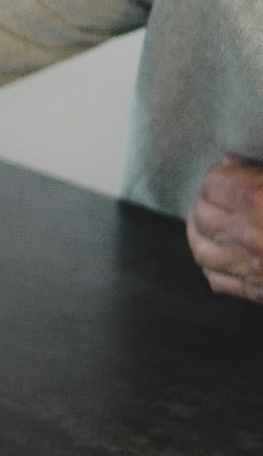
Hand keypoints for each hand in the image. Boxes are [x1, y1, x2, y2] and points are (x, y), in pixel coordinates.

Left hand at [187, 155, 262, 304]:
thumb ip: (260, 173)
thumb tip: (229, 162)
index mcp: (261, 201)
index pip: (215, 183)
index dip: (221, 175)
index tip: (229, 170)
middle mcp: (251, 236)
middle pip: (202, 215)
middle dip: (205, 201)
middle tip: (216, 194)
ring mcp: (254, 269)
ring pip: (201, 249)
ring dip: (198, 232)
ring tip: (206, 220)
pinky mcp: (260, 293)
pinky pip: (219, 280)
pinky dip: (211, 265)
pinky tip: (217, 255)